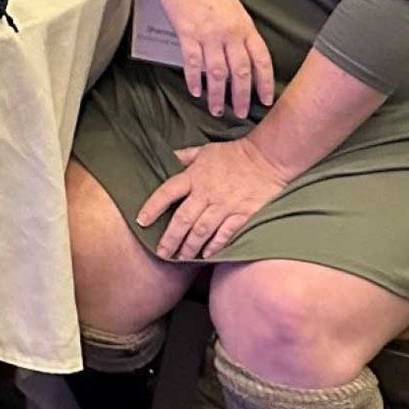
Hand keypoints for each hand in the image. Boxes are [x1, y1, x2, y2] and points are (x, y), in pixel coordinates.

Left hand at [139, 136, 292, 262]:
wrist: (267, 159)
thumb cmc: (233, 154)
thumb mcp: (204, 151)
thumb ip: (184, 157)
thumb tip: (167, 158)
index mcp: (194, 176)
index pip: (167, 192)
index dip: (152, 207)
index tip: (141, 221)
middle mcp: (207, 193)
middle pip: (183, 219)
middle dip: (170, 238)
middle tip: (161, 253)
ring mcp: (225, 205)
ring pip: (202, 230)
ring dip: (189, 246)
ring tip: (181, 257)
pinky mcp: (243, 215)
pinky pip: (225, 234)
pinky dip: (214, 246)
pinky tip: (206, 255)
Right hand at [155, 0, 276, 119]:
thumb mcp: (233, 6)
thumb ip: (240, 30)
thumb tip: (244, 52)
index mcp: (244, 25)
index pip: (261, 59)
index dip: (265, 82)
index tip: (266, 99)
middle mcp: (230, 32)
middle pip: (241, 72)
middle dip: (242, 96)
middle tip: (240, 113)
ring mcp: (208, 34)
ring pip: (217, 72)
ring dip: (217, 95)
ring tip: (216, 109)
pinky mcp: (187, 33)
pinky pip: (193, 63)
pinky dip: (194, 80)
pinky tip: (195, 91)